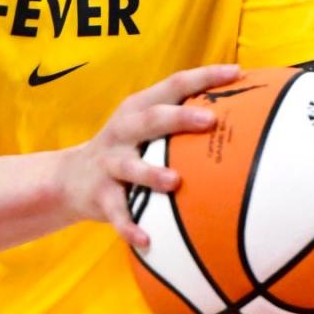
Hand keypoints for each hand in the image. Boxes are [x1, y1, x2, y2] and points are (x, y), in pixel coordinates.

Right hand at [56, 64, 239, 248]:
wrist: (70, 178)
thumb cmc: (127, 149)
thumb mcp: (145, 128)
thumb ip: (180, 120)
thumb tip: (242, 117)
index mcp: (139, 108)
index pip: (174, 85)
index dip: (204, 76)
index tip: (236, 72)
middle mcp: (124, 130)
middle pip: (151, 119)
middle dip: (179, 118)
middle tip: (210, 121)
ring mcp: (110, 162)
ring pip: (131, 166)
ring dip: (151, 173)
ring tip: (174, 182)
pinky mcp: (101, 195)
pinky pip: (117, 212)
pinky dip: (130, 226)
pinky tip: (146, 240)